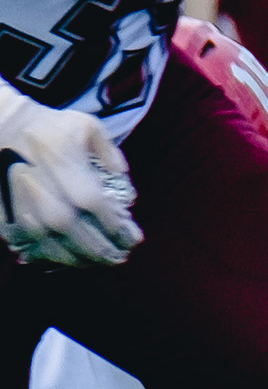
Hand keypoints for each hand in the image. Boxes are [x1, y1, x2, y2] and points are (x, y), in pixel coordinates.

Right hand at [0, 91, 136, 265]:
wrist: (2, 126)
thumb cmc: (50, 127)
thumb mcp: (89, 128)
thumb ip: (112, 158)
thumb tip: (129, 196)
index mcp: (64, 165)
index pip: (94, 204)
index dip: (115, 226)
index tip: (133, 238)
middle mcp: (40, 188)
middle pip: (72, 230)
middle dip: (99, 248)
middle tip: (118, 258)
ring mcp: (18, 202)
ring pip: (47, 242)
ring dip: (75, 257)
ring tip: (95, 262)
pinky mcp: (3, 212)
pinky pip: (24, 241)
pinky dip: (45, 254)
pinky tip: (64, 257)